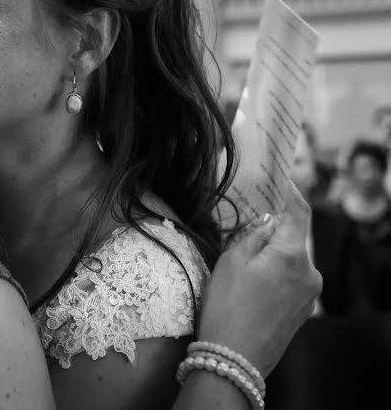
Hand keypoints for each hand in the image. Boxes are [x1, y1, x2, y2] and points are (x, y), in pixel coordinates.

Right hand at [197, 182, 321, 375]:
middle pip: (292, 238)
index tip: (279, 179)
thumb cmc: (227, 306)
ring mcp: (308, 295)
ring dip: (270, 256)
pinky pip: (289, 281)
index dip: (289, 192)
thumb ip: (253, 234)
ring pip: (289, 261)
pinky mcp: (302, 312)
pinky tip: (249, 287)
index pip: (298, 212)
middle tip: (241, 229)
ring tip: (239, 266)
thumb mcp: (231, 260)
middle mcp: (310, 273)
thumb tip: (267, 222)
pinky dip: (273, 275)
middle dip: (270, 231)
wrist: (233, 358)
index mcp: (293, 255)